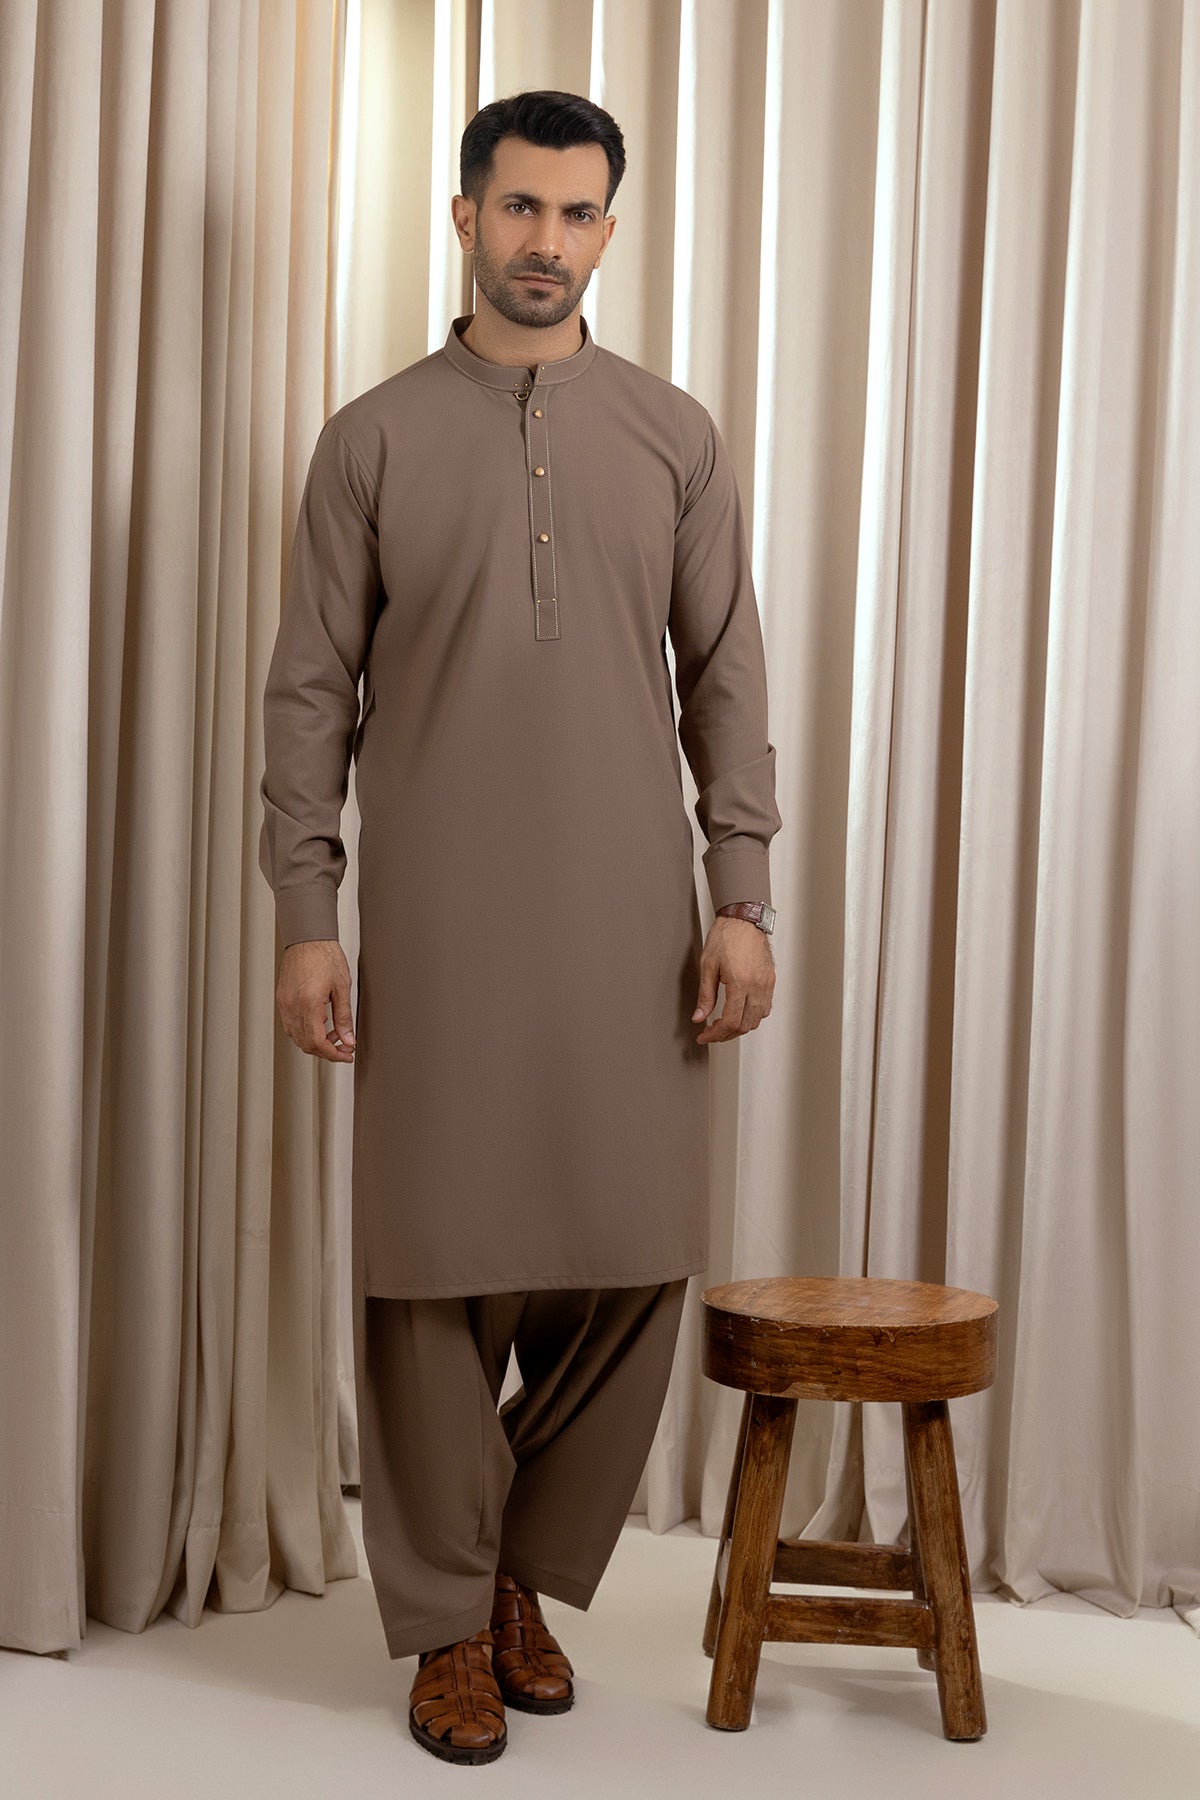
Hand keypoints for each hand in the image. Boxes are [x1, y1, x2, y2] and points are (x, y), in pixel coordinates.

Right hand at [276, 939, 356, 1062]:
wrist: (308, 938)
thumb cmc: (325, 955)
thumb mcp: (342, 987)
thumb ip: (344, 1017)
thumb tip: (348, 1039)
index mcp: (308, 1004)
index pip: (317, 1043)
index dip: (333, 1055)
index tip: (346, 1055)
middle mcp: (292, 1007)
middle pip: (306, 1044)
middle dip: (326, 1051)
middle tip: (344, 1048)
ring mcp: (284, 1004)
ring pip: (296, 1037)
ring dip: (315, 1042)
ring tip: (334, 1034)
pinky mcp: (282, 999)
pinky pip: (290, 1025)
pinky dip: (305, 1031)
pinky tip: (319, 1022)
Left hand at [691, 916, 775, 1044]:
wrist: (744, 920)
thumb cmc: (726, 937)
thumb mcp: (708, 965)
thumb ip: (705, 995)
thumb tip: (699, 1017)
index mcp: (740, 982)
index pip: (730, 1021)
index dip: (715, 1034)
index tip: (704, 1035)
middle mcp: (757, 986)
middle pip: (745, 1025)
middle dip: (726, 1034)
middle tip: (710, 1032)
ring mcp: (766, 984)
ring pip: (756, 1020)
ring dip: (739, 1027)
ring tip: (723, 1023)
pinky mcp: (770, 981)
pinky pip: (764, 1008)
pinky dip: (751, 1016)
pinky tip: (739, 1012)